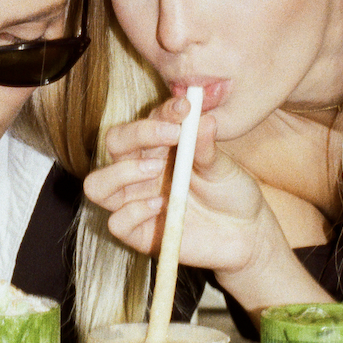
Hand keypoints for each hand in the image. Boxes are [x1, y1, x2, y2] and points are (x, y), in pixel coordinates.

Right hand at [83, 99, 295, 308]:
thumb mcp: (223, 167)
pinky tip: (161, 206)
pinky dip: (134, 211)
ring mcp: (136, 203)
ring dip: (122, 173)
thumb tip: (203, 117)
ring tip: (156, 170)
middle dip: (137, 134)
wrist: (246, 234)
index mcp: (159, 149)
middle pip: (113, 144)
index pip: (144, 122)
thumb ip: (206, 146)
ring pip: (97, 186)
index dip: (161, 112)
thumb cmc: (231, 194)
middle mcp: (140, 172)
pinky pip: (116, 223)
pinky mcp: (139, 234)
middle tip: (172, 135)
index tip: (184, 107)